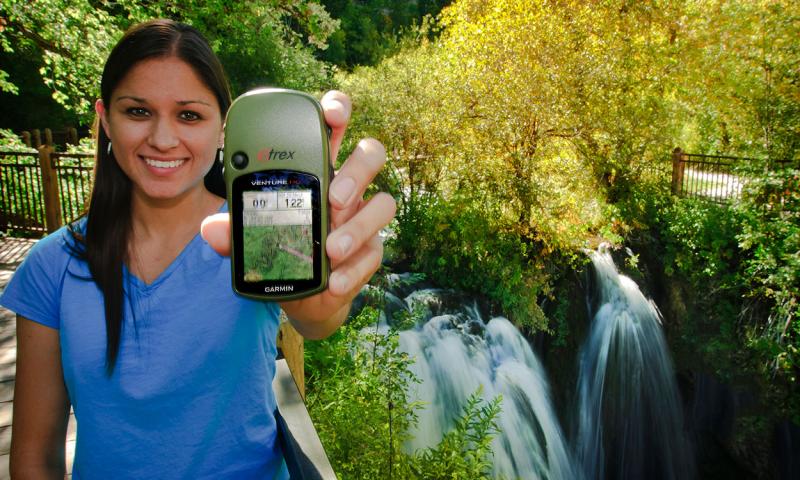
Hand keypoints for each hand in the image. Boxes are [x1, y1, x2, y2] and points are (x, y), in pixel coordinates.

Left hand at [201, 91, 395, 338]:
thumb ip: (236, 229)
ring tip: (331, 249)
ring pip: (385, 203)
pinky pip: (375, 252)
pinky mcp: (371, 250)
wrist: (301, 294)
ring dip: (359, 226)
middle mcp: (348, 187)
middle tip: (333, 196)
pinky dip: (353, 268)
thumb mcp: (253, 236)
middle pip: (371, 155)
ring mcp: (362, 217)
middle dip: (358, 169)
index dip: (338, 110)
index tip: (334, 113)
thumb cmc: (280, 249)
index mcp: (317, 168)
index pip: (334, 127)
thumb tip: (212, 229)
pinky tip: (333, 280)